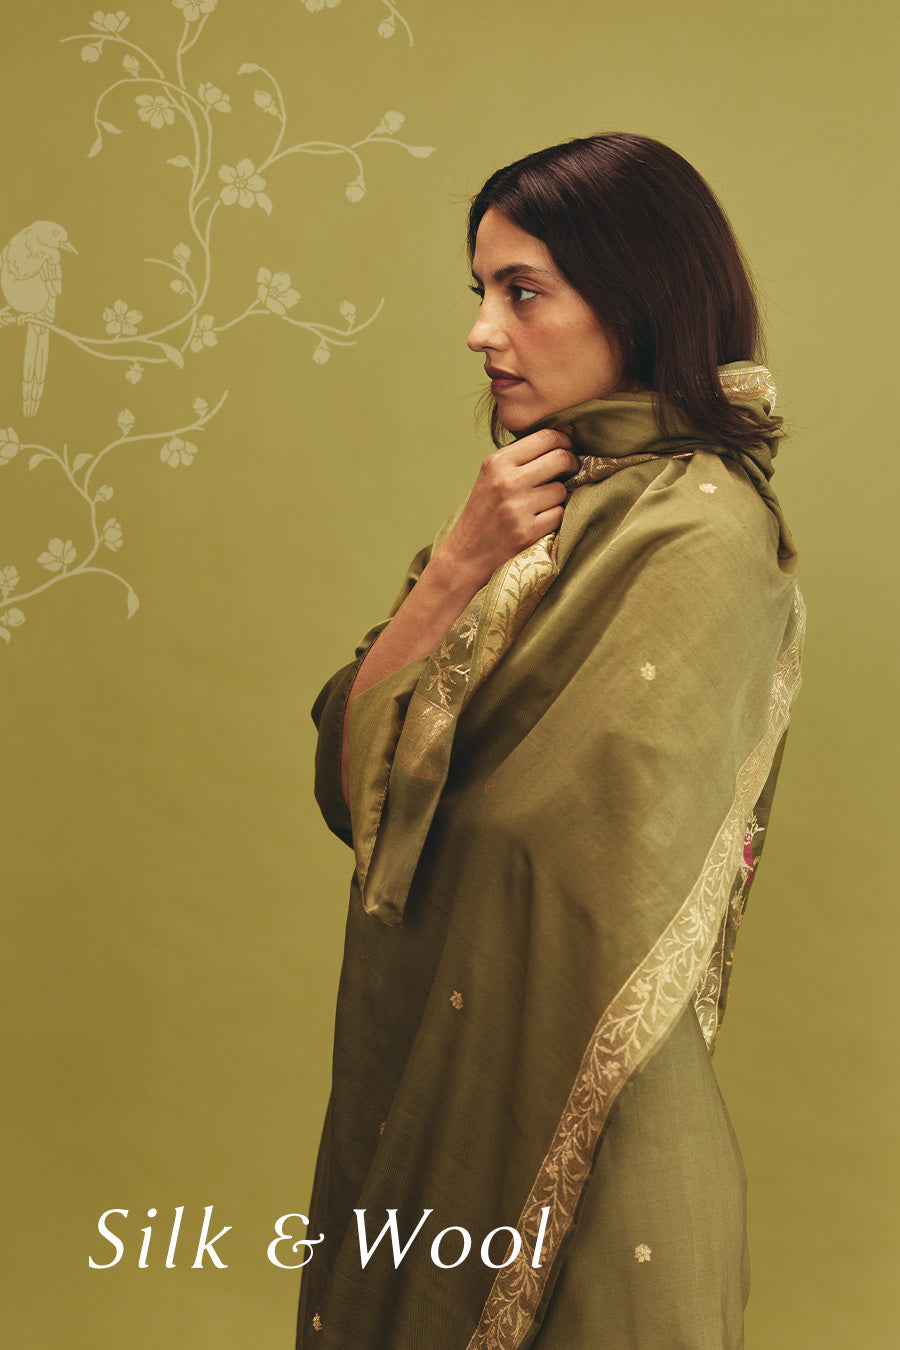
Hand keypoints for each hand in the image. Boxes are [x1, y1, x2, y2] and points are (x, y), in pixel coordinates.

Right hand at [435, 429, 579, 590]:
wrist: (466, 554)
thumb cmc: (484, 511)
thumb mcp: (492, 476)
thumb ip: (521, 458)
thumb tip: (565, 440)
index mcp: (497, 462)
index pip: (546, 437)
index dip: (566, 442)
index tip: (569, 449)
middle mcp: (506, 482)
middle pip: (560, 459)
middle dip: (571, 464)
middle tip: (570, 472)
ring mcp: (517, 508)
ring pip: (561, 489)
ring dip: (558, 497)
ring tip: (541, 504)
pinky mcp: (527, 531)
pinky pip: (559, 514)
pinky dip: (554, 518)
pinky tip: (538, 521)